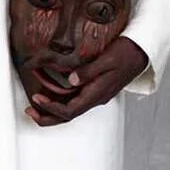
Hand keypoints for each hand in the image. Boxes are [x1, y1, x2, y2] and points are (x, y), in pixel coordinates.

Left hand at [25, 37, 148, 126]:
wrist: (141, 53)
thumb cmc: (125, 54)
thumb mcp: (106, 60)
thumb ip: (88, 71)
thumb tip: (71, 80)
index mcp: (97, 94)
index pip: (70, 110)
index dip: (51, 107)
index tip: (36, 98)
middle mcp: (95, 98)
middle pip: (69, 115)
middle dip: (48, 117)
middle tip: (29, 111)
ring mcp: (95, 94)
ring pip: (71, 109)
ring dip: (52, 109)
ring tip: (34, 102)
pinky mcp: (95, 89)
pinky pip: (75, 99)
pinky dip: (59, 99)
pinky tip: (48, 91)